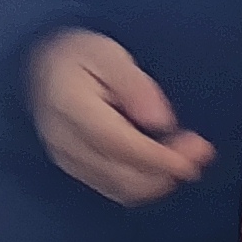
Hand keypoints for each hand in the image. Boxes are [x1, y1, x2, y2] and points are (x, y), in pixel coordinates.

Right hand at [29, 29, 214, 204]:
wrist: (41, 67)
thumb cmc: (76, 55)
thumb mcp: (107, 53)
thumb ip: (134, 85)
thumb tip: (159, 121)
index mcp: (68, 106)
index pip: (117, 143)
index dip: (158, 158)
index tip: (192, 160)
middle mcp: (64, 141)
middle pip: (121, 174)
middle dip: (167, 171)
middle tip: (201, 151)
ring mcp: (67, 160)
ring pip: (121, 188)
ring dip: (160, 180)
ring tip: (187, 156)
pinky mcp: (75, 170)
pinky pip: (116, 188)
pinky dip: (146, 183)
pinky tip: (164, 164)